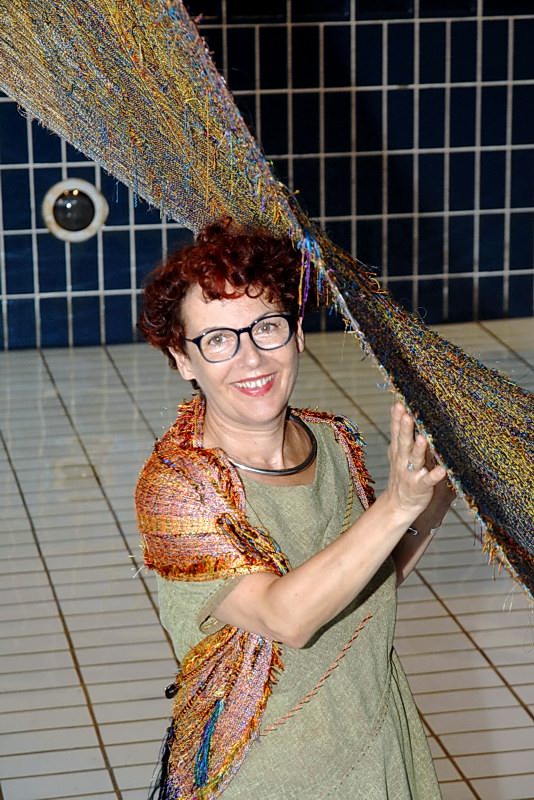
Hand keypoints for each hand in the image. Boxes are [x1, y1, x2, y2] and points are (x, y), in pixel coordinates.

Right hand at [385, 402, 448, 521]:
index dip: (397, 417)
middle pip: (404, 441)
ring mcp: (411, 473)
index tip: (399, 402)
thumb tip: (401, 409)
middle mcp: (402, 459)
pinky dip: (435, 475)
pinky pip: (428, 480)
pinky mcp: (420, 487)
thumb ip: (401, 434)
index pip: (396, 430)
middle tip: (406, 414)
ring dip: (419, 449)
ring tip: (423, 438)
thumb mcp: (398, 452)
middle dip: (405, 428)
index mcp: (398, 449)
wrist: (399, 505)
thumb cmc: (402, 473)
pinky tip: (442, 470)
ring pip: (415, 459)